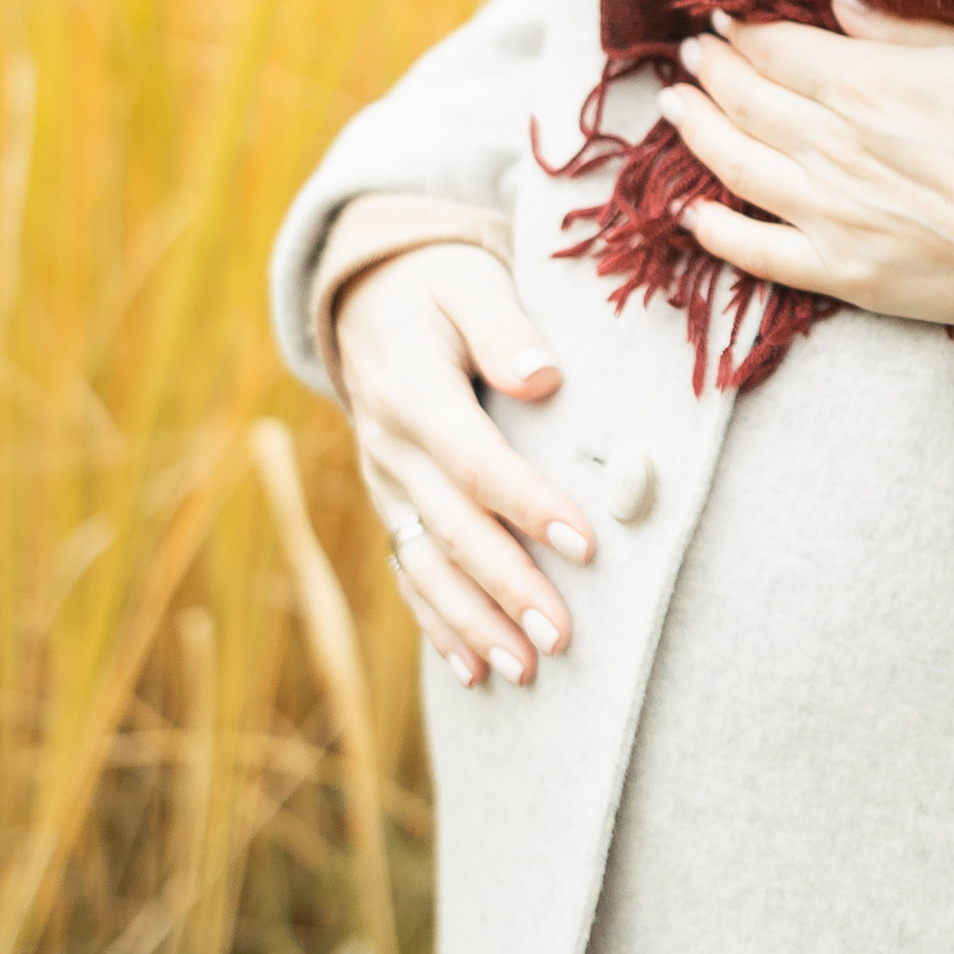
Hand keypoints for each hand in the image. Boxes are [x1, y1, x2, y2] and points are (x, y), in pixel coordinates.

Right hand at [332, 244, 595, 691]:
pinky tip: (474, 672)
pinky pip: (410, 571)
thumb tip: (545, 378)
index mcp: (412, 390)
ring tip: (526, 669)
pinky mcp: (390, 502)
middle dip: (507, 589)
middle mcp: (391, 446)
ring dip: (474, 623)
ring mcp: (384, 481)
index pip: (476, 460)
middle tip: (562, 637)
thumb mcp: (470, 280)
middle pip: (454, 528)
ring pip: (428, 564)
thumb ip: (503, 326)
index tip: (585, 543)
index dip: (529, 505)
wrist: (368, 296)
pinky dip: (439, 624)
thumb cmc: (437, 284)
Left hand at [657, 0, 953, 330]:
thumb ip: (898, 26)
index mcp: (866, 83)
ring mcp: (833, 214)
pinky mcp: (846, 274)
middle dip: (712, 71)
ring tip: (674, 107)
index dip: (743, 31)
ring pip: (738, 166)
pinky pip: (761, 253)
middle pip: (749, 100)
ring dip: (698, 131)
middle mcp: (834, 146)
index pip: (779, 49)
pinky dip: (718, 233)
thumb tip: (834, 2)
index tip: (721, 19)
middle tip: (690, 54)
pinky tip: (691, 216)